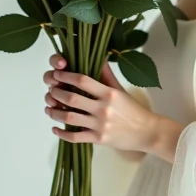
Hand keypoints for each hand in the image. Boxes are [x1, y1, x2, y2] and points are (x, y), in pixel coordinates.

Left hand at [42, 53, 159, 152]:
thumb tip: (98, 57)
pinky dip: (61, 133)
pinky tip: (55, 129)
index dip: (66, 76)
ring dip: (54, 113)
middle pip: (72, 98)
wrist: (147, 132)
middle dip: (57, 93)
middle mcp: (103, 108)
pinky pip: (75, 137)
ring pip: (69, 118)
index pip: (82, 80)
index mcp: (108, 93)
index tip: (57, 74)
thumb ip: (106, 75)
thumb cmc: (134, 110)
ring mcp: (100, 125)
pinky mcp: (98, 139)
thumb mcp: (120, 89)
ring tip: (48, 108)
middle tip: (51, 90)